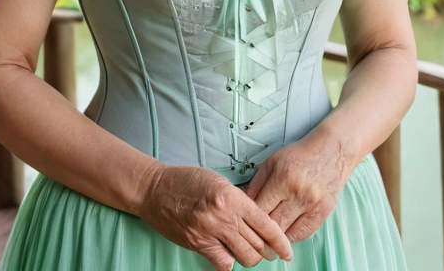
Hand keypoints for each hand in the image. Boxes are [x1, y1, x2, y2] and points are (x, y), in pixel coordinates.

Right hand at [138, 163, 293, 270]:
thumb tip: (258, 217)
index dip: (280, 241)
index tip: (287, 251)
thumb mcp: (219, 181)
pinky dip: (229, 263)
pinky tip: (230, 256)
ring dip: (251, 257)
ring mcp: (209, 233)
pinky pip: (222, 262)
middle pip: (258, 244)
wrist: (155, 190)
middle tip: (269, 250)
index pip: (265, 225)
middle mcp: (223, 217)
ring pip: (244, 256)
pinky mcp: (197, 244)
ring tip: (250, 251)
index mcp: (232, 198)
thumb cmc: (187, 181)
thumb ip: (239, 200)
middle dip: (267, 250)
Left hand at [243, 130, 354, 243]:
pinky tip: (284, 233)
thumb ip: (256, 185)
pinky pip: (303, 234)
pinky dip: (291, 237)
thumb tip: (244, 206)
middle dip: (261, 232)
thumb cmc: (299, 156)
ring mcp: (313, 205)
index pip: (260, 210)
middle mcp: (298, 194)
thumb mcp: (272, 163)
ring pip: (287, 234)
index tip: (244, 224)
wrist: (333, 151)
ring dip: (275, 238)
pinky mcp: (324, 212)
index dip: (250, 219)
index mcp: (282, 179)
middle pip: (273, 225)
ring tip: (266, 238)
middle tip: (252, 236)